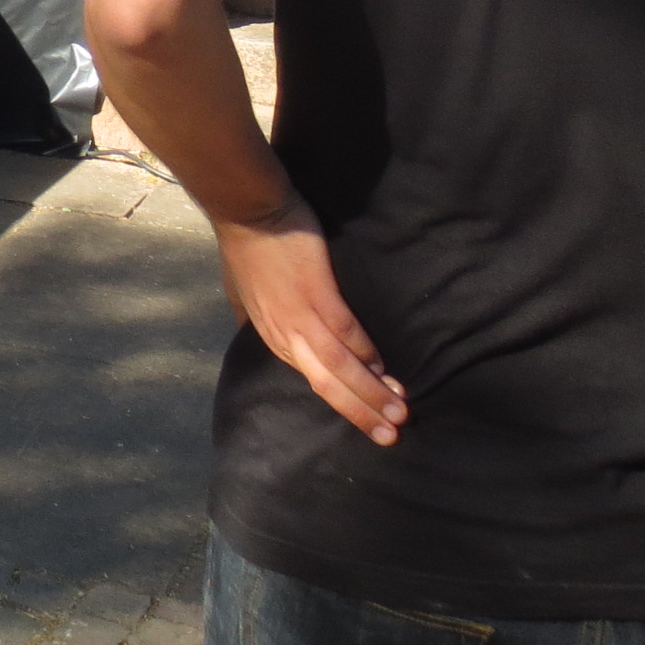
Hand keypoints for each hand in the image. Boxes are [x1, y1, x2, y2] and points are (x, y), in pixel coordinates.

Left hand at [213, 196, 407, 446]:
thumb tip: (251, 325)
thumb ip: (254, 314)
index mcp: (272, 337)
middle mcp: (284, 336)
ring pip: (339, 367)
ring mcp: (299, 317)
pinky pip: (346, 333)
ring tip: (400, 412)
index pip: (313, 381)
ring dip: (372, 393)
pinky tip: (385, 369)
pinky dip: (366, 354)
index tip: (369, 419)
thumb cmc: (249, 246)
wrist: (246, 209)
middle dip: (361, 413)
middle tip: (391, 436)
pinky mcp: (317, 294)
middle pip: (326, 386)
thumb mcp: (243, 292)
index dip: (343, 402)